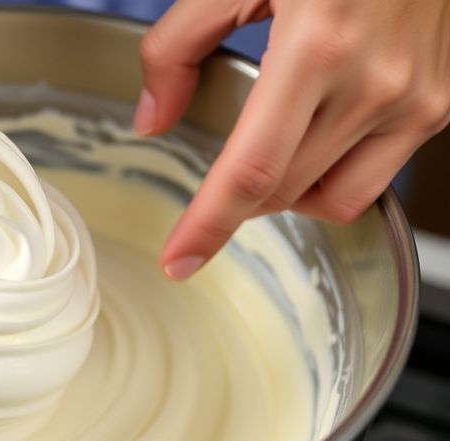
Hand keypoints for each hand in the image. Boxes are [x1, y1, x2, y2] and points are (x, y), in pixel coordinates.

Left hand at [136, 0, 449, 279]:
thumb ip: (177, 46)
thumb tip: (152, 118)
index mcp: (317, 46)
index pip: (252, 170)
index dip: (209, 225)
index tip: (177, 261)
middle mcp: (377, 83)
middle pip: (283, 192)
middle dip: (239, 195)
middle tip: (224, 160)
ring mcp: (417, 99)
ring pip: (332, 200)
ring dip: (287, 194)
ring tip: (273, 147)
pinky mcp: (439, 106)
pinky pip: (375, 179)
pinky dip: (332, 176)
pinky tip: (315, 138)